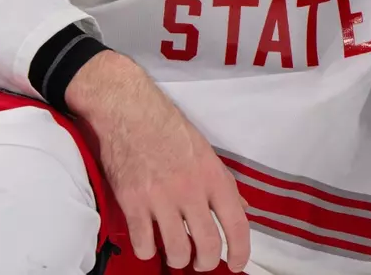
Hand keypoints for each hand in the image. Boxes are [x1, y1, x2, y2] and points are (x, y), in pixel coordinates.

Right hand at [65, 52, 249, 271]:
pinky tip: (149, 240)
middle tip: (201, 262)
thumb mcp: (205, 151)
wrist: (129, 111)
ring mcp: (160, 198)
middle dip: (206, 262)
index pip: (237, 222)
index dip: (240, 250)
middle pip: (207, 245)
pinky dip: (147, 249)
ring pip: (177, 251)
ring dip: (177, 258)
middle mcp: (190, 190)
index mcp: (213, 176)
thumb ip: (221, 183)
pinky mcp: (132, 203)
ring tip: (175, 253)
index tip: (236, 263)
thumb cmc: (168, 128)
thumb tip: (242, 208)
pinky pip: (144, 243)